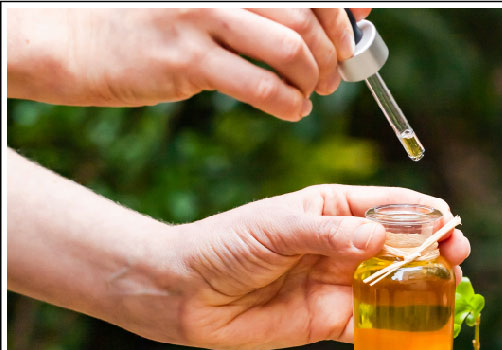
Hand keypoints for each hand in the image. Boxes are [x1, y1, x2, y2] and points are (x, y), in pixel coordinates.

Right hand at [7, 7, 370, 119]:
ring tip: (311, 94)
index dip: (342, 16)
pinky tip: (291, 110)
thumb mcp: (212, 5)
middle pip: (307, 15)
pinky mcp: (186, 58)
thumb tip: (349, 10)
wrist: (75, 40)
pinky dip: (288, 102)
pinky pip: (259, 84)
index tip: (348, 41)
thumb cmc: (152, 25)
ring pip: (290, 47)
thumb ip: (269, 7)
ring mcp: (201, 17)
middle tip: (332, 76)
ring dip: (314, 78)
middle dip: (333, 52)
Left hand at [167, 185, 469, 349]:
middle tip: (457, 263)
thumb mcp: (278, 227)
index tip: (449, 228)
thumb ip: (328, 234)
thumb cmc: (228, 244)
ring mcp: (341, 284)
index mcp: (336, 210)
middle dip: (436, 253)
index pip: (394, 207)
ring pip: (397, 287)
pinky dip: (396, 331)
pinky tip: (416, 333)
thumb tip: (378, 239)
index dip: (427, 216)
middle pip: (406, 248)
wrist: (187, 294)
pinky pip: (372, 326)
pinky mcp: (331, 322)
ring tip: (449, 295)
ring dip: (425, 291)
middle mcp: (346, 246)